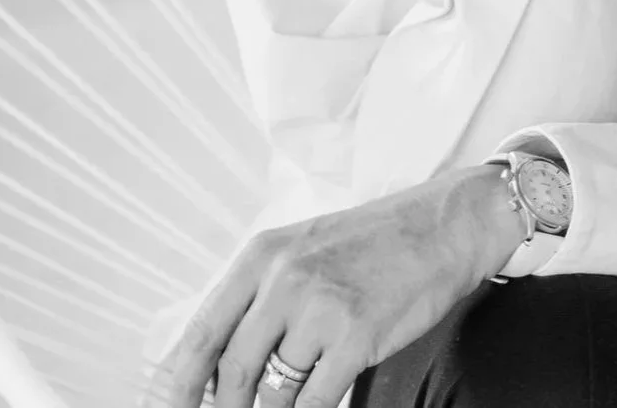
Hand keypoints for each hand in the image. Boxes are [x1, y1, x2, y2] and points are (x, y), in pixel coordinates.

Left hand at [145, 166, 515, 407]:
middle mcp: (283, 279)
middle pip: (230, 370)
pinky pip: (316, 399)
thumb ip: (261, 297)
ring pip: (273, 390)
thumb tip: (222, 358)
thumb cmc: (373, 242)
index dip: (174, 384)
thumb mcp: (302, 250)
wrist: (442, 225)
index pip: (201, 332)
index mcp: (261, 257)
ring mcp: (320, 308)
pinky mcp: (357, 335)